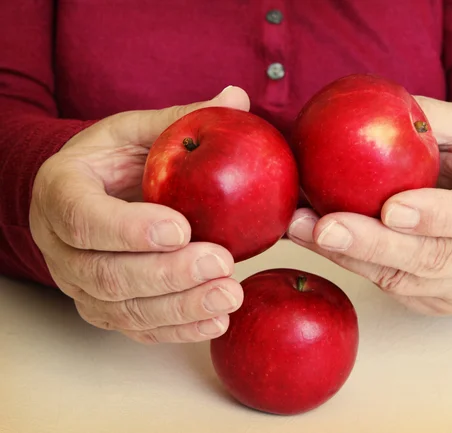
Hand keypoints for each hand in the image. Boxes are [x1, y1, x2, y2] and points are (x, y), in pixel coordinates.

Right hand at [30, 86, 249, 342]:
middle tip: (220, 263)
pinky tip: (216, 321)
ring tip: (229, 295)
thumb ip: (179, 120)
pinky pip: (137, 328)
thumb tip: (238, 98)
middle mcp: (60, 246)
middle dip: (168, 274)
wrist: (90, 197)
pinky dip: (178, 329)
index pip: (82, 218)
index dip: (128, 229)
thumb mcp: (138, 131)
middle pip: (107, 274)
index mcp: (61, 191)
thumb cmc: (114, 161)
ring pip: (124, 309)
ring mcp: (80, 284)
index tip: (181, 228)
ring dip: (180, 307)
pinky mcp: (105, 308)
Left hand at [287, 96, 451, 315]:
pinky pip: (391, 286)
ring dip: (347, 255)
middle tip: (322, 226)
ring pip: (403, 279)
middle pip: (431, 259)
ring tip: (301, 228)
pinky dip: (350, 263)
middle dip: (371, 244)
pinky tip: (316, 240)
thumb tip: (378, 104)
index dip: (436, 216)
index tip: (390, 209)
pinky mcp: (440, 301)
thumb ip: (435, 119)